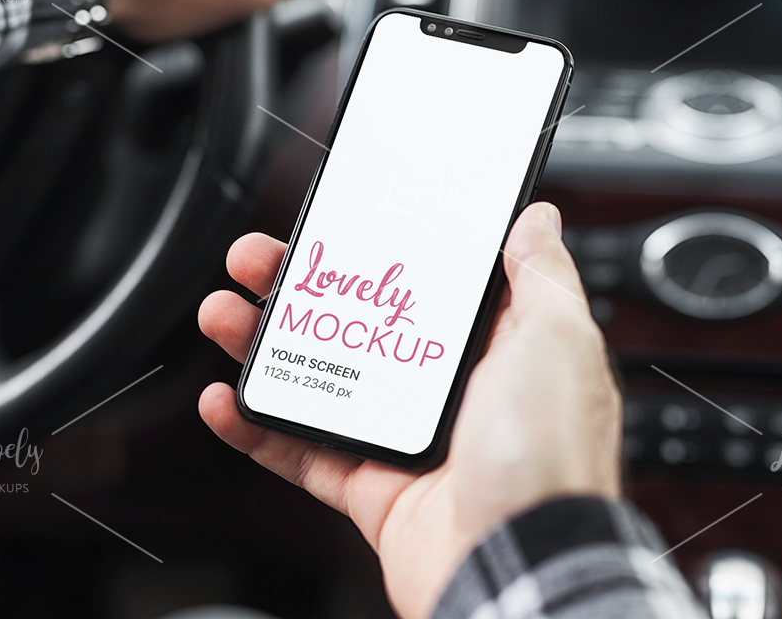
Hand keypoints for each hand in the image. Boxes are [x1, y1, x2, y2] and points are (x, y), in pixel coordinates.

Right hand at [197, 203, 622, 618]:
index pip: (424, 284)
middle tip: (258, 261)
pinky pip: (302, 453)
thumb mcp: (558, 338)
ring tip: (223, 313)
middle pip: (358, 325)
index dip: (377, 252)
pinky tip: (224, 399)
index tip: (336, 224)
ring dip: (265, 346)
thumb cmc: (550, 456)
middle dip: (302, 287)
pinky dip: (256, 429)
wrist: (521, 564)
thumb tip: (538, 218)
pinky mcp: (373, 491)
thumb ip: (541, 273)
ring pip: (321, 382)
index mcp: (494, 347)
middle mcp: (450, 391)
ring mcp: (407, 441)